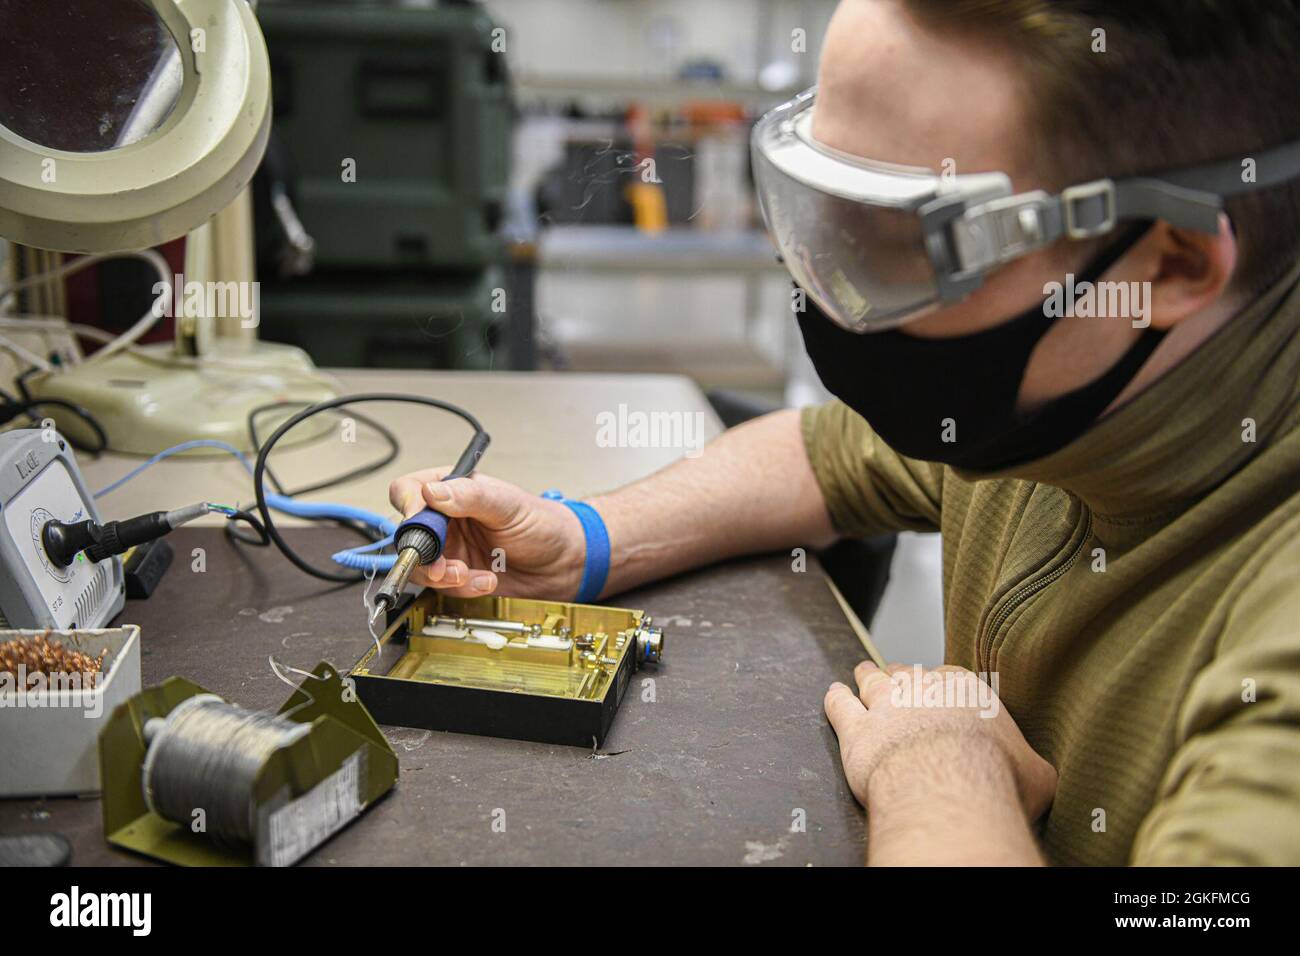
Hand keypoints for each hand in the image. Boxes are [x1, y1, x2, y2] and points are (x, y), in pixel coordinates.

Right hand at [387, 468, 585, 598]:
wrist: (563, 563)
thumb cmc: (542, 523)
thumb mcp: (507, 504)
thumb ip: (470, 496)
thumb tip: (432, 492)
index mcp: (453, 489)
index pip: (409, 491)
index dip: (409, 506)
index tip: (420, 522)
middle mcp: (445, 519)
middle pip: (408, 534)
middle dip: (423, 552)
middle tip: (442, 564)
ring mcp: (450, 549)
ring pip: (420, 565)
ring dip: (442, 574)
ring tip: (467, 574)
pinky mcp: (458, 577)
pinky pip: (443, 586)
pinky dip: (463, 587)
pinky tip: (487, 581)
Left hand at [824, 662, 1056, 821]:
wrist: (950, 788)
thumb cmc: (998, 780)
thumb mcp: (1035, 773)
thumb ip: (1030, 764)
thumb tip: (1037, 774)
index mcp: (969, 693)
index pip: (953, 679)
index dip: (944, 686)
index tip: (941, 691)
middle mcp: (925, 690)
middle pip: (910, 674)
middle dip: (904, 676)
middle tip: (899, 676)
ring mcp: (886, 705)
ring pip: (873, 681)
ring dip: (867, 676)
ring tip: (863, 671)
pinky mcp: (856, 730)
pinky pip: (839, 706)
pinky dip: (834, 698)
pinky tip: (833, 693)